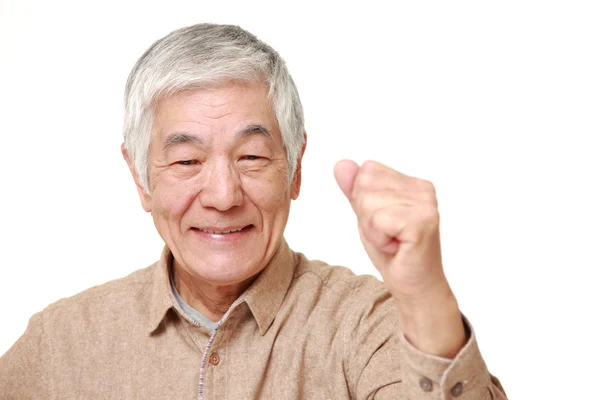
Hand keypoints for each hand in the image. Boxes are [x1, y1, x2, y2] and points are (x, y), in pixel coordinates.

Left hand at [334, 159, 465, 357]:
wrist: (414, 286)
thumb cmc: (394, 252)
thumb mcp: (367, 216)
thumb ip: (355, 190)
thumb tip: (341, 164)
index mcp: (411, 182)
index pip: (366, 171)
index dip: (363, 201)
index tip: (382, 223)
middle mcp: (422, 188)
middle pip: (364, 185)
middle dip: (366, 215)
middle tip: (387, 234)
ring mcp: (425, 204)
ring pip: (368, 203)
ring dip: (373, 229)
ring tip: (393, 241)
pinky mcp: (422, 221)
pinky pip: (378, 219)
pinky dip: (379, 238)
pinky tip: (397, 247)